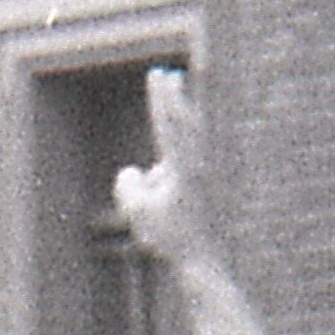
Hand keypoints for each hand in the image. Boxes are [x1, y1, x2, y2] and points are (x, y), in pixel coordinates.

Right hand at [111, 60, 205, 268]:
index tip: (157, 74)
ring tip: (172, 117)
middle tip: (169, 73)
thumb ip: (129, 184)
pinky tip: (163, 186)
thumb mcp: (137, 211)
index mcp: (182, 169)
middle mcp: (197, 168)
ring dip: (178, 126)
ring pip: (184, 146)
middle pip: (184, 123)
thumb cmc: (168, 239)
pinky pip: (185, 163)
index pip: (168, 124)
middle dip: (174, 97)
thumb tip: (137, 172)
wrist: (201, 262)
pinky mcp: (204, 187)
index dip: (161, 97)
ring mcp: (204, 176)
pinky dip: (172, 164)